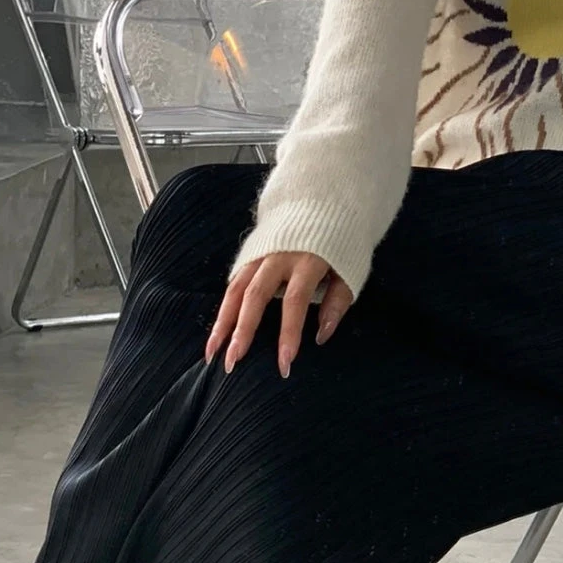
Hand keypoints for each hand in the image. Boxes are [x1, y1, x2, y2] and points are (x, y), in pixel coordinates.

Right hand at [205, 252, 354, 377]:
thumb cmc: (341, 243)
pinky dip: (223, 309)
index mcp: (308, 260)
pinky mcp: (249, 255)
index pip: (295, 301)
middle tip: (233, 363)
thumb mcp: (351, 269)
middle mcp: (278, 257)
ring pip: (235, 290)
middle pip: (255, 297)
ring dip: (222, 324)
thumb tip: (321, 336)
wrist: (324, 199)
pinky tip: (216, 333)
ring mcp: (260, 255)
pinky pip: (232, 284)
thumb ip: (337, 301)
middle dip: (242, 332)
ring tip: (212, 353)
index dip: (289, 334)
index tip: (284, 363)